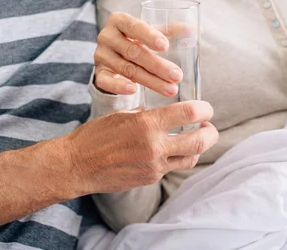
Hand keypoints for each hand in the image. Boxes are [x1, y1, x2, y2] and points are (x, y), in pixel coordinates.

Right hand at [61, 101, 218, 194]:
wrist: (76, 166)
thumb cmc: (94, 135)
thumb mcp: (121, 115)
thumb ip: (146, 115)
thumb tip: (164, 113)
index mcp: (147, 124)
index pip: (190, 113)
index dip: (205, 109)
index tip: (206, 108)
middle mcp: (155, 146)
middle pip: (201, 140)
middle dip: (211, 132)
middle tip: (209, 126)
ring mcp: (154, 166)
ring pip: (191, 158)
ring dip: (198, 148)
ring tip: (195, 139)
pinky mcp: (150, 179)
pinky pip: (172, 168)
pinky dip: (176, 158)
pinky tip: (170, 151)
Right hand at [94, 12, 182, 95]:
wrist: (112, 56)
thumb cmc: (136, 40)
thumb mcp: (151, 32)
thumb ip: (172, 30)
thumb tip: (199, 30)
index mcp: (119, 20)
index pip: (134, 26)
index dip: (149, 36)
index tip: (165, 46)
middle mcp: (107, 36)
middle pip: (133, 51)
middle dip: (157, 65)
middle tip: (177, 75)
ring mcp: (101, 56)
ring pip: (126, 69)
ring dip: (150, 80)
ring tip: (171, 89)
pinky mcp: (98, 73)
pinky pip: (106, 81)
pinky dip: (120, 86)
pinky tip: (134, 91)